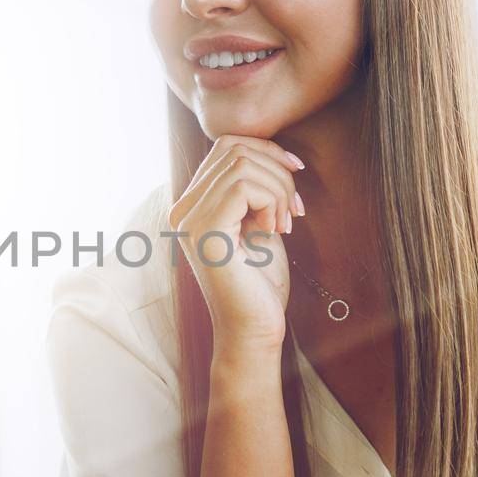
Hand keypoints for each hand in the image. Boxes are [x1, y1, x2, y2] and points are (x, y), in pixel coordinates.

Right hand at [168, 135, 305, 351]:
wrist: (254, 330)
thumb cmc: (260, 283)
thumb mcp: (259, 223)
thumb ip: (256, 190)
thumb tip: (273, 152)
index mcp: (192, 205)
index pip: (225, 146)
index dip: (266, 150)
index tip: (295, 175)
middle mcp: (182, 209)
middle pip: (232, 148)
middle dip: (276, 168)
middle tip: (293, 208)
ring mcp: (189, 220)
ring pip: (241, 164)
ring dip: (278, 188)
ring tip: (285, 223)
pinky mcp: (205, 232)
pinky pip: (244, 186)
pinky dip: (272, 201)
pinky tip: (276, 230)